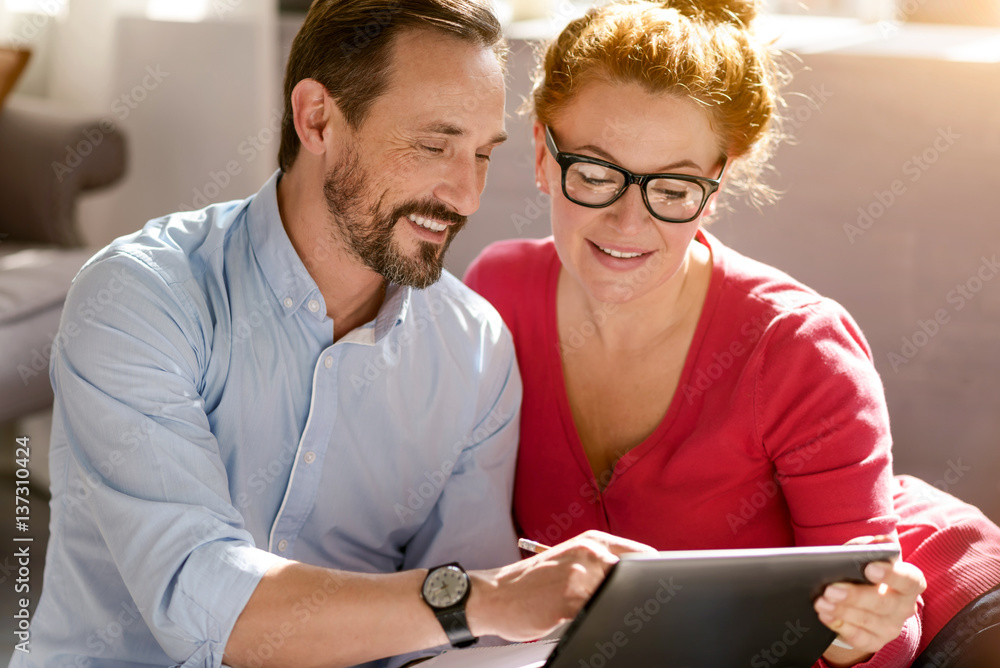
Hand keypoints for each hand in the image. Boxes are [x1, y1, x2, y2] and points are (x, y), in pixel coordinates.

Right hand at [468, 530, 654, 641]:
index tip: (656, 591)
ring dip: (618, 609)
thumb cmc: (532, 582)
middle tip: (631, 608)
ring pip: (619, 595)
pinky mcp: (571, 599)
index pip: (643, 556)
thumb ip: (603, 565)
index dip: (653, 577)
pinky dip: (599, 621)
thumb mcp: (571, 561)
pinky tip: (584, 622)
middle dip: (638, 594)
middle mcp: (590, 552)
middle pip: (636, 576)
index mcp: (593, 541)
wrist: (494, 595)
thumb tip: (639, 579)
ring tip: (604, 616)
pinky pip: (599, 613)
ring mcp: (581, 575)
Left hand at [815, 535, 925, 666]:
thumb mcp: (865, 555)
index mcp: (909, 582)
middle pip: (884, 602)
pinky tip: (826, 617)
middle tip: (831, 589)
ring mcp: (891, 626)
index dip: (892, 574)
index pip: (909, 579)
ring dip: (842, 611)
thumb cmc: (863, 572)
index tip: (869, 568)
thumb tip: (861, 548)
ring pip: (868, 621)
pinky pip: (859, 638)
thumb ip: (864, 548)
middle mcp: (904, 606)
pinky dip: (840, 626)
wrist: (862, 600)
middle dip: (855, 596)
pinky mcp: (876, 641)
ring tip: (821, 602)